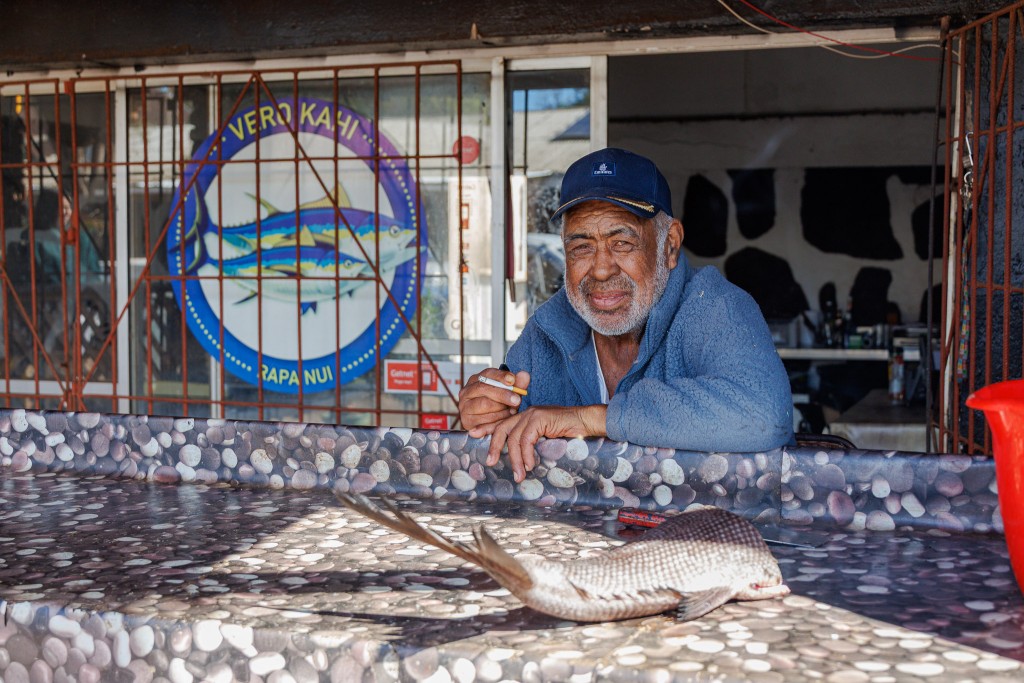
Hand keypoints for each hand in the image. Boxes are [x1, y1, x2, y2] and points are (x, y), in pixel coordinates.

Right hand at [458, 368, 530, 435]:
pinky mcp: (466, 420)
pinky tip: (505, 419)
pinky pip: (483, 420)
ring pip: (484, 404)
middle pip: (484, 388)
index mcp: (477, 379)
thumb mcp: (510, 393)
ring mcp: (465, 406)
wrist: (486, 423)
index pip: (488, 373)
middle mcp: (467, 391)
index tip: (512, 380)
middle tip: (517, 400)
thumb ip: (517, 384)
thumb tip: (524, 375)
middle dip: (503, 394)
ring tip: (512, 411)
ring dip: (501, 409)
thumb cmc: (498, 404)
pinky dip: (497, 420)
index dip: (500, 376)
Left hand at [486, 405, 606, 482]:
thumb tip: (522, 464)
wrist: (588, 422)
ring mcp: (533, 414)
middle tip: (490, 462)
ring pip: (514, 438)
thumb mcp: (547, 441)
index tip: (472, 434)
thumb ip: (533, 446)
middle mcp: (526, 414)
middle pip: (502, 429)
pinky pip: (527, 439)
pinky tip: (530, 465)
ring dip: (515, 459)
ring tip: (518, 475)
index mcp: (526, 418)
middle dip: (494, 446)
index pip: (502, 423)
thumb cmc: (571, 434)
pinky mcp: (540, 418)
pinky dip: (526, 454)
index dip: (486, 428)